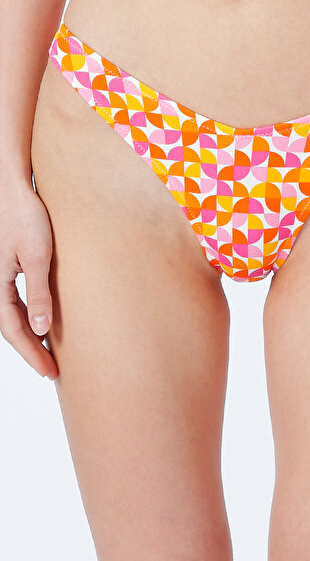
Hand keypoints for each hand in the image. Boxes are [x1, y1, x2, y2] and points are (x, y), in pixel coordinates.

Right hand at [0, 183, 57, 378]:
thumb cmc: (26, 217)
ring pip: (12, 316)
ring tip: (50, 355)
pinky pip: (16, 301)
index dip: (31, 353)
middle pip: (11, 327)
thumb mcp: (36, 256)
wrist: (14, 189)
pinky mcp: (10, 268)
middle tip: (53, 372)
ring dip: (30, 336)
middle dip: (31, 351)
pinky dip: (29, 317)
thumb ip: (39, 293)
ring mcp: (1, 277)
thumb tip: (40, 329)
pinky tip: (44, 324)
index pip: (13, 330)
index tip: (50, 372)